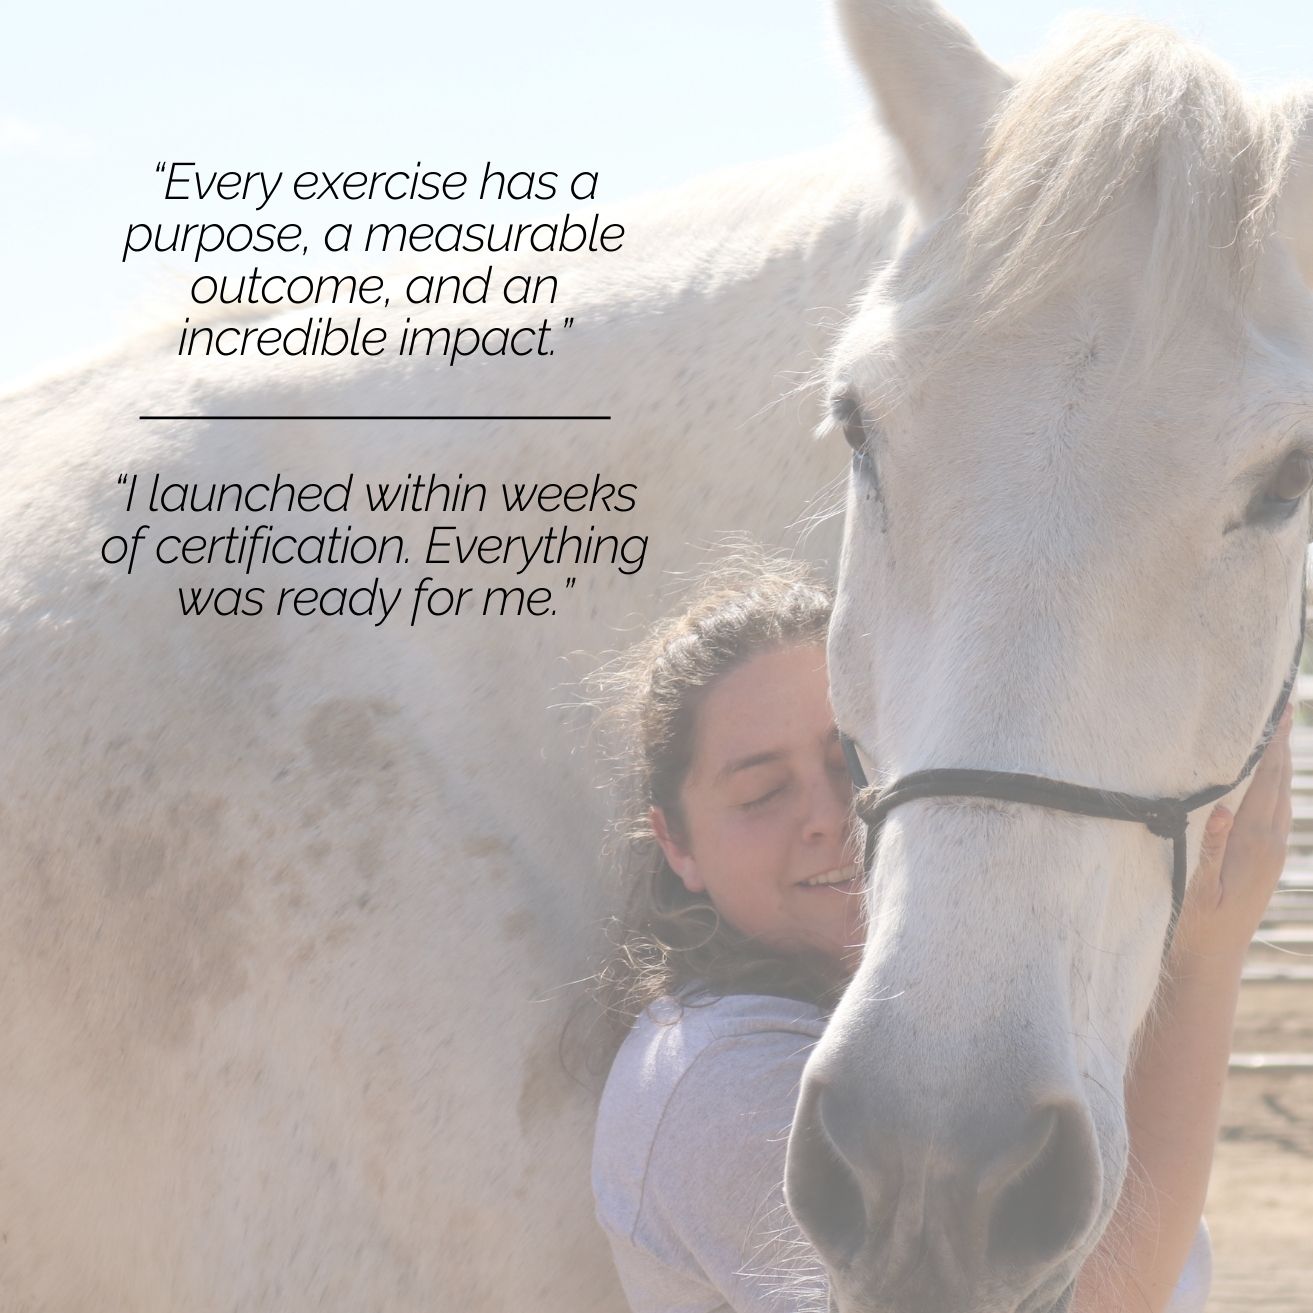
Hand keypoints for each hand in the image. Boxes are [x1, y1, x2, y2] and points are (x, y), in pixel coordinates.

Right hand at [1173, 705, 1292, 963]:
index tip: (1276, 708)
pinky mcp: (1266, 856)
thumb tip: (1225, 809)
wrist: (1214, 959)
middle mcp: (1271, 843)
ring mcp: (1272, 849)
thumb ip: (1212, 849)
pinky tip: (1266, 772)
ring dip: (1279, 758)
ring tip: (1276, 724)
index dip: (1270, 744)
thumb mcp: (1199, 890)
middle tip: (1281, 699)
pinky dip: (1273, 780)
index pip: (1266, 781)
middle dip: (1280, 741)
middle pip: (1280, 779)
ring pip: (1281, 792)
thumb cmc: (1199, 925)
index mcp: (1254, 844)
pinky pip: (1275, 807)